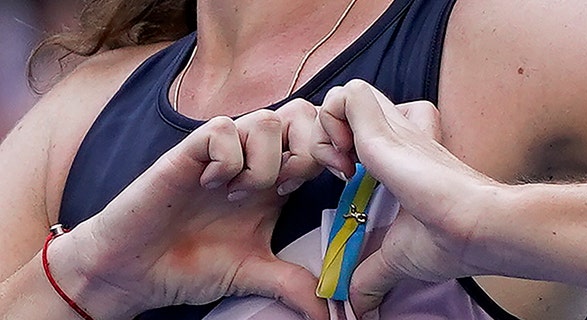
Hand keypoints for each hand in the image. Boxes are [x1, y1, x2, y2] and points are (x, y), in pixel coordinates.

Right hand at [49, 107, 327, 318]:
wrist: (133, 270)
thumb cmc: (189, 265)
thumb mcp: (252, 274)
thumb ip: (293, 285)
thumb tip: (331, 315)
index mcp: (274, 182)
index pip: (318, 136)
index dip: (335, 149)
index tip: (338, 179)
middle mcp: (252, 161)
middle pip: (300, 113)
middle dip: (308, 147)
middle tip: (287, 187)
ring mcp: (220, 154)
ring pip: (265, 120)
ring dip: (264, 161)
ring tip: (240, 195)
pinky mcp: (187, 153)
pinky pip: (222, 129)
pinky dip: (227, 160)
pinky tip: (211, 186)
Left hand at [311, 80, 496, 317]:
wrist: (476, 227)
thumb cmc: (450, 238)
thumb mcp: (398, 256)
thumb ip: (373, 275)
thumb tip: (359, 308)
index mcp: (396, 157)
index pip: (354, 129)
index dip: (334, 151)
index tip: (339, 183)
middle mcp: (394, 134)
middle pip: (343, 105)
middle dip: (325, 136)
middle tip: (335, 171)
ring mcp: (392, 126)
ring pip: (341, 94)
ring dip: (326, 128)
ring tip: (339, 164)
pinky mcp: (386, 126)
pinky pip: (347, 95)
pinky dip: (332, 123)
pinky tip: (344, 160)